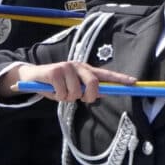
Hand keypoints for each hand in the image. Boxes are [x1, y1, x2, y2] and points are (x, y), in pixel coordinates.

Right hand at [5, 58, 132, 103]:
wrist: (31, 77)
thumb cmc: (54, 84)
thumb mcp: (72, 87)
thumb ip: (88, 89)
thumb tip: (104, 93)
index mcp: (85, 69)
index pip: (105, 74)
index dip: (120, 79)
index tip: (133, 82)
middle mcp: (78, 66)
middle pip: (94, 84)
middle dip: (88, 96)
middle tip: (80, 98)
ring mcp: (66, 67)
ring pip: (76, 92)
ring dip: (67, 98)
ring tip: (60, 92)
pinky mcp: (54, 72)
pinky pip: (63, 92)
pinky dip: (58, 96)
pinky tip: (52, 91)